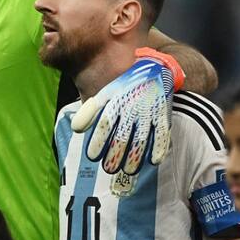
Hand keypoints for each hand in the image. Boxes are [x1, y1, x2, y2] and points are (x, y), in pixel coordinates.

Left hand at [71, 48, 184, 175]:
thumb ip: (90, 110)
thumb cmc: (123, 86)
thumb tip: (76, 129)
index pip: (105, 124)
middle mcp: (132, 106)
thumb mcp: (105, 93)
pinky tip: (154, 162)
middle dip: (115, 155)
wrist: (150, 68)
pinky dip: (159, 147)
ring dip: (135, 157)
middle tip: (108, 168)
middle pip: (122, 136)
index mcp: (116, 101)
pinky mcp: (162, 113)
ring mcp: (148, 110)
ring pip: (141, 139)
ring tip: (128, 171)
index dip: (98, 141)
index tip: (92, 156)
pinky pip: (162, 133)